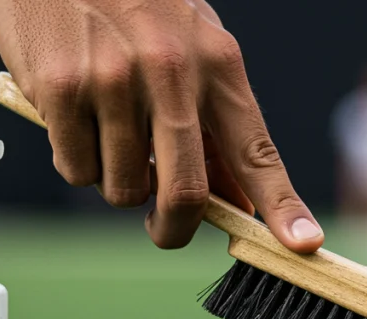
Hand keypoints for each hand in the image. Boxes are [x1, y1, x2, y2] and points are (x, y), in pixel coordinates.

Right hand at [0, 0, 322, 251]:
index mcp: (217, 63)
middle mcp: (172, 73)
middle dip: (173, 229)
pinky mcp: (63, 89)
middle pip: (186, 194)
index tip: (303, 245)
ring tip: (106, 131)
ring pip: (122, 189)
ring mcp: (115, 82)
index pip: (257, 150)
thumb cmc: (135, 5)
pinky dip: (75, 159)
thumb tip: (238, 200)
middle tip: (161, 228)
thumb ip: (215, 123)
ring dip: (114, 181)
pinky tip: (73, 116)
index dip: (282, 206)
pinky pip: (76, 168)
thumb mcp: (191, 48)